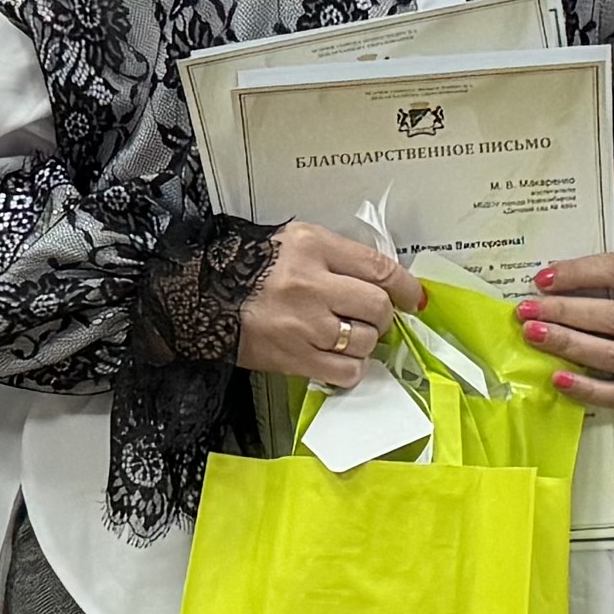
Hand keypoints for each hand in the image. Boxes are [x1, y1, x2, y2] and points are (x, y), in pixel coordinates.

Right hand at [237, 220, 421, 388]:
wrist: (199, 299)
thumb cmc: (245, 268)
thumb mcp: (293, 242)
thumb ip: (336, 255)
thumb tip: (381, 278)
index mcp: (311, 247)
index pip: (377, 267)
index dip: (405, 286)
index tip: (413, 297)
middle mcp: (310, 284)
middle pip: (376, 306)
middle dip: (382, 316)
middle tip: (372, 317)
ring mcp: (303, 325)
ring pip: (365, 341)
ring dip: (365, 342)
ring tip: (347, 335)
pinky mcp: (294, 358)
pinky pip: (345, 371)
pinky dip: (351, 368)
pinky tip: (339, 358)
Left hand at [520, 251, 613, 413]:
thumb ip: (612, 279)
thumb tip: (553, 280)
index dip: (578, 273)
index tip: (543, 280)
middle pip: (613, 316)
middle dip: (564, 312)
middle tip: (527, 311)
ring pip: (611, 354)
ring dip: (568, 344)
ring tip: (534, 335)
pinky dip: (586, 388)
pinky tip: (558, 378)